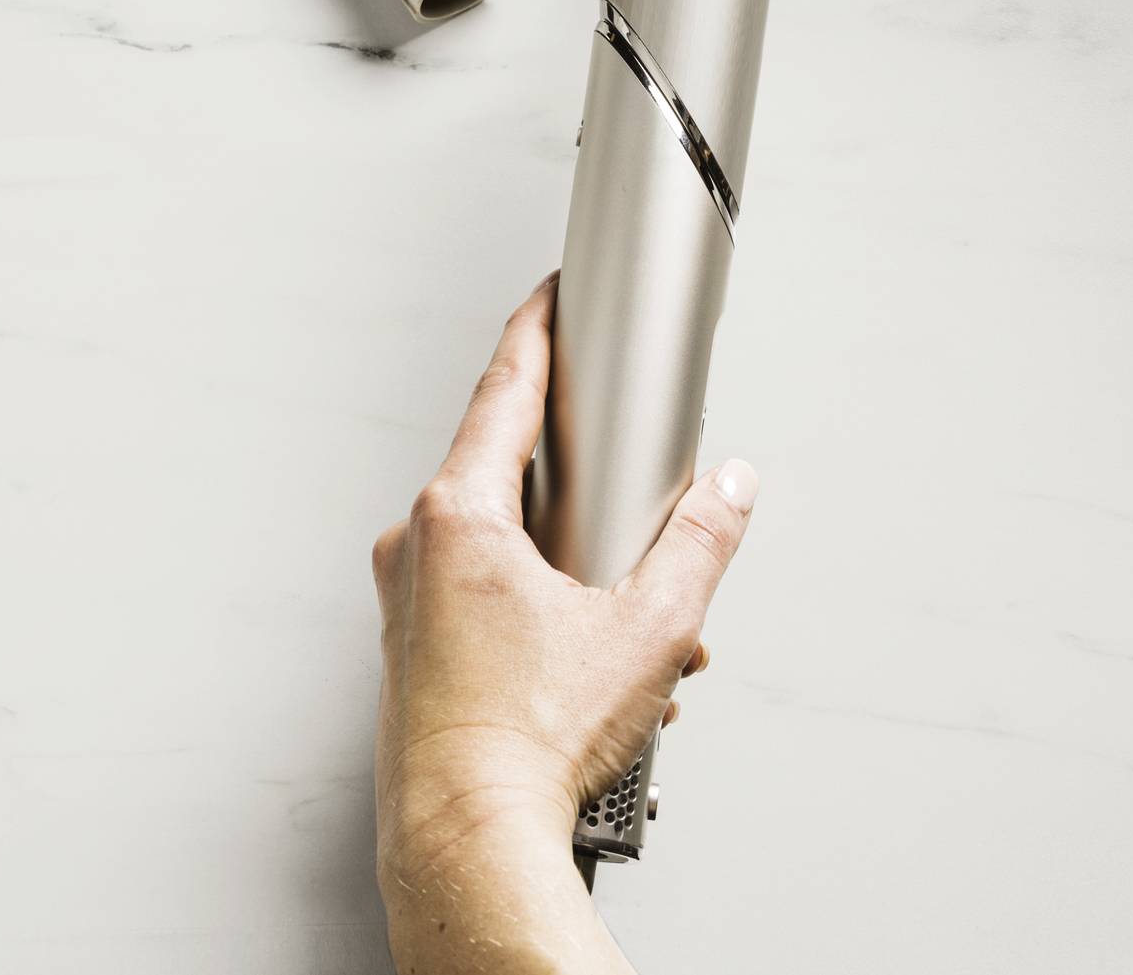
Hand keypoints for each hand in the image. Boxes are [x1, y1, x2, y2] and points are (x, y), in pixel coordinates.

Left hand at [371, 277, 756, 969]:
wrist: (468, 837)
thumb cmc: (524, 745)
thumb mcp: (644, 632)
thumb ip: (697, 548)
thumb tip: (727, 494)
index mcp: (457, 518)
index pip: (503, 390)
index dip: (536, 331)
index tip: (550, 294)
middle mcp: (416, 547)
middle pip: (506, 470)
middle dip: (586, 490)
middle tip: (630, 497)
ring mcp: (405, 601)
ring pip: (499, 544)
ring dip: (570, 568)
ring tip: (628, 630)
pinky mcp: (410, 649)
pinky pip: (479, 595)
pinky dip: (538, 610)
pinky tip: (585, 665)